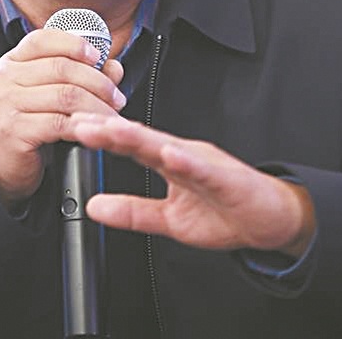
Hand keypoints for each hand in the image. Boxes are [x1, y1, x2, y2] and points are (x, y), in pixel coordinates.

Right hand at [0, 29, 125, 206]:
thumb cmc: (26, 126)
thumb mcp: (50, 95)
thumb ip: (81, 76)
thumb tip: (113, 67)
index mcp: (12, 62)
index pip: (43, 39)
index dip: (75, 44)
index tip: (99, 56)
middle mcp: (5, 78)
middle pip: (62, 67)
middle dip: (98, 82)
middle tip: (116, 97)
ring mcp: (6, 103)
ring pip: (66, 95)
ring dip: (97, 106)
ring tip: (111, 115)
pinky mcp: (14, 130)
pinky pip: (59, 123)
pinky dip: (84, 126)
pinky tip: (94, 130)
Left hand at [66, 114, 315, 257]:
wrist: (270, 220)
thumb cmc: (224, 212)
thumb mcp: (168, 219)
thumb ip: (132, 212)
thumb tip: (94, 207)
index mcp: (169, 161)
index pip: (129, 145)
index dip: (101, 137)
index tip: (71, 129)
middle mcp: (184, 154)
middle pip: (141, 138)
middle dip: (109, 130)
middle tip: (78, 122)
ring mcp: (205, 163)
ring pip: (167, 146)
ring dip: (139, 138)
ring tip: (110, 131)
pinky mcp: (227, 178)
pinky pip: (204, 169)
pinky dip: (187, 160)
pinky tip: (170, 154)